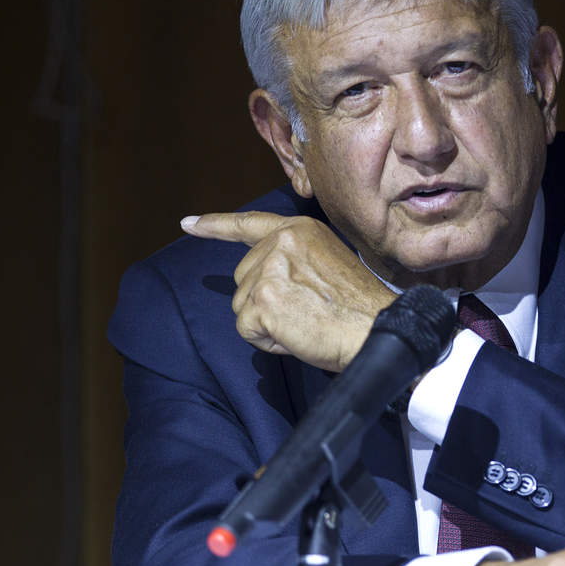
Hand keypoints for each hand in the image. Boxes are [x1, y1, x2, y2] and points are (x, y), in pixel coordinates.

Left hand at [181, 212, 395, 371]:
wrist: (376, 328)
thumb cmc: (359, 306)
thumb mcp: (326, 262)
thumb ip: (293, 259)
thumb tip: (261, 278)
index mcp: (299, 229)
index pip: (249, 224)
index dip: (215, 226)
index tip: (188, 224)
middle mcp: (281, 241)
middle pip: (243, 277)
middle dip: (265, 300)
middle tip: (306, 310)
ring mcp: (269, 268)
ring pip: (242, 305)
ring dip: (267, 322)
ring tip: (306, 323)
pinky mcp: (262, 299)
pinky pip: (246, 330)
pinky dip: (268, 341)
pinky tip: (297, 335)